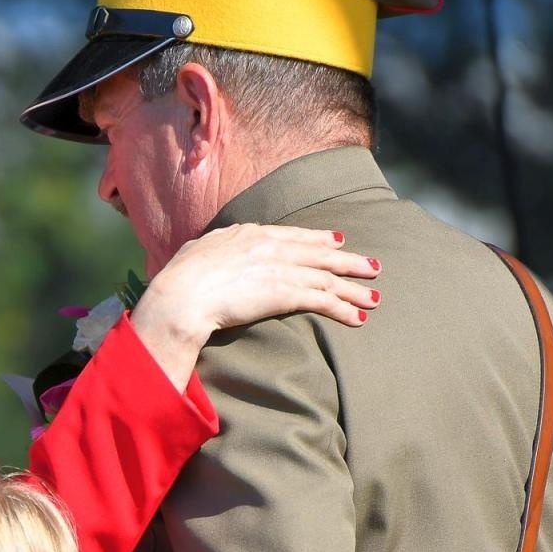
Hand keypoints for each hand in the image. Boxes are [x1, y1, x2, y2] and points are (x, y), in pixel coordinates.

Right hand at [129, 225, 380, 387]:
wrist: (181, 296)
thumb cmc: (179, 280)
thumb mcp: (196, 253)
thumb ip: (211, 251)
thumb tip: (205, 253)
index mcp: (247, 234)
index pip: (291, 234)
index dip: (317, 239)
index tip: (336, 241)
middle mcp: (269, 246)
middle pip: (318, 253)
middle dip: (348, 261)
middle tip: (372, 265)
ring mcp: (279, 268)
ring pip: (326, 277)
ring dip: (353, 289)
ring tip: (373, 298)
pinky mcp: (284, 293)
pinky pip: (322, 300)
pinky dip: (342, 309)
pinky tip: (357, 318)